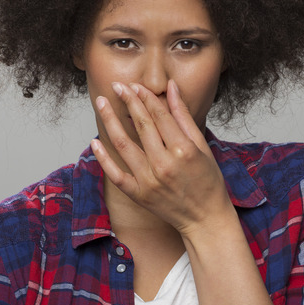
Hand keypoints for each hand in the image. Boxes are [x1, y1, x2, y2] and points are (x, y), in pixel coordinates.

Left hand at [90, 80, 233, 235]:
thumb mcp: (202, 146)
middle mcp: (164, 164)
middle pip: (142, 125)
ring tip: (102, 103)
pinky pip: (115, 174)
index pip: (160, 115)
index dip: (145, 97)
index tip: (135, 85)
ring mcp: (149, 181)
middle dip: (128, 101)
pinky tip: (94, 141)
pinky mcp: (139, 195)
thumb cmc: (208, 181)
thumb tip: (171, 87)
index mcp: (184, 150)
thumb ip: (184, 116)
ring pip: (124, 145)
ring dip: (110, 121)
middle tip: (117, 85)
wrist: (205, 219)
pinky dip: (103, 158)